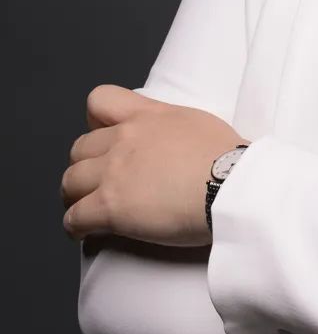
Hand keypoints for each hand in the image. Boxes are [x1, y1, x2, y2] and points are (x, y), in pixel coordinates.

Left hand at [61, 84, 247, 246]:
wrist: (231, 187)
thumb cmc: (228, 160)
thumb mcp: (198, 124)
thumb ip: (172, 127)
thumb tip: (174, 141)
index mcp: (147, 116)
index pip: (100, 100)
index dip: (95, 121)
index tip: (105, 138)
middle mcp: (124, 139)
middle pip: (79, 148)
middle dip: (84, 166)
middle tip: (96, 183)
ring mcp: (113, 173)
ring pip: (70, 182)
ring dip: (74, 196)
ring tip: (84, 209)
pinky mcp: (109, 207)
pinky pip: (74, 217)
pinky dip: (74, 226)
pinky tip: (83, 233)